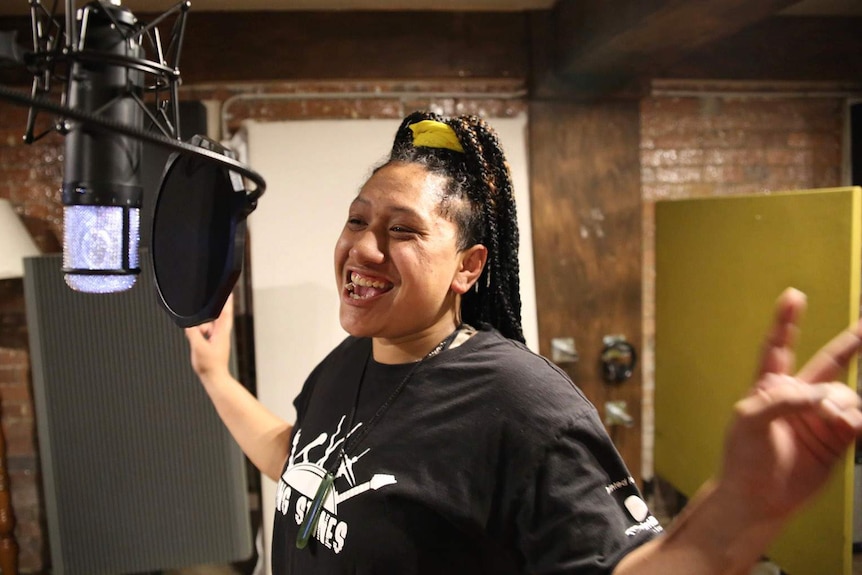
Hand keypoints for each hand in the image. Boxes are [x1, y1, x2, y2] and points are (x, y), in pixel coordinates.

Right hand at [184, 294, 234, 383]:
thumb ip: (193, 334)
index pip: (226, 313)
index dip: (227, 301)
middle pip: (218, 316)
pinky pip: (206, 332)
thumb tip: (189, 325)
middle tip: (206, 303)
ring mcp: (218, 338)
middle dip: (213, 309)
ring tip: (198, 339)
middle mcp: (222, 334)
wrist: (214, 378)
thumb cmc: (209, 365)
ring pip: (209, 325)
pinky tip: (196, 340)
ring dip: (202, 327)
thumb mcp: (198, 348)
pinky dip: (201, 333)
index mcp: (222, 333)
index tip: (229, 291)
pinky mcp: (214, 343)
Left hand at [718, 288, 861, 519]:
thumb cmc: (743, 458)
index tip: (793, 295)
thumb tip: (821, 396)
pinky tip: (851, 426)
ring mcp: (819, 417)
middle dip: (852, 342)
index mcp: (769, 386)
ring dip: (845, 405)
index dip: (786, 321)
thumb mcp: (749, 421)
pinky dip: (858, 421)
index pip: (778, 347)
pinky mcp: (836, 440)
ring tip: (836, 422)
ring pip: (847, 395)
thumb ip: (782, 401)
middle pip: (831, 363)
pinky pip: (858, 420)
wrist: (758, 498)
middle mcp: (798, 397)